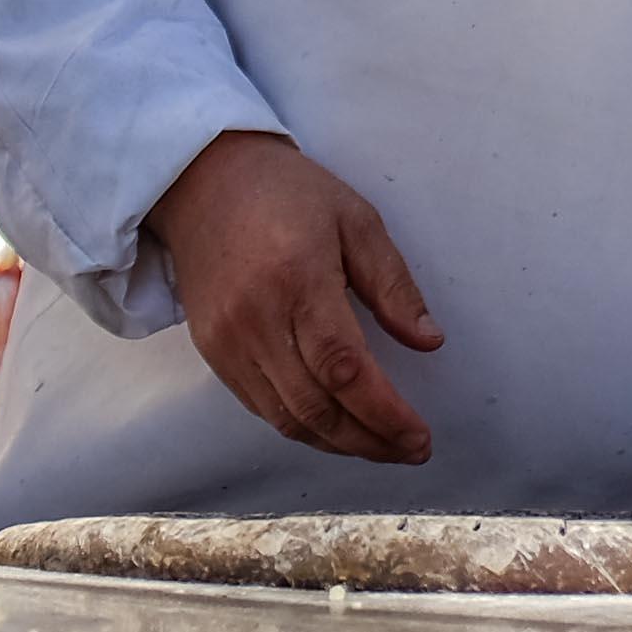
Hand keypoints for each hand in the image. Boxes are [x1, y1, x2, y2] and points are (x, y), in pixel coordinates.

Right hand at [143, 129, 444, 463]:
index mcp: (299, 279)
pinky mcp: (212, 351)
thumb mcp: (356, 219)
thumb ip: (392, 284)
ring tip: (381, 445)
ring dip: (338, 443)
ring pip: (287, 418)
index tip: (419, 437)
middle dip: (369, 441)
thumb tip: (429, 341)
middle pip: (316, 407)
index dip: (385, 414)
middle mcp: (257, 319)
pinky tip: (336, 425)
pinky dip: (302, 426)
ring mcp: (228, 341)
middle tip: (410, 450)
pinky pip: (261, 407)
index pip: (344, 370)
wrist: (202, 181)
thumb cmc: (287, 193)